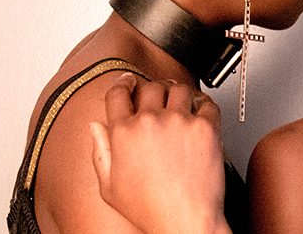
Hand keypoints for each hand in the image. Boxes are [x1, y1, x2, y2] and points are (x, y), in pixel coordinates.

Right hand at [90, 75, 230, 233]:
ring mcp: (180, 122)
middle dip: (151, 88)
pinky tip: (199, 111)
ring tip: (178, 100)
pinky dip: (203, 104)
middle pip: (149, 86)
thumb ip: (100, 152)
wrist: (185, 221)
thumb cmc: (150, 209)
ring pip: (178, 88)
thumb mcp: (110, 187)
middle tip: (156, 94)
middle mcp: (151, 122)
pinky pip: (206, 103)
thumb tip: (95, 127)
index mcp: (123, 133)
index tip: (128, 83)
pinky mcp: (206, 127)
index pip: (118, 92)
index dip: (122, 83)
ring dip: (177, 91)